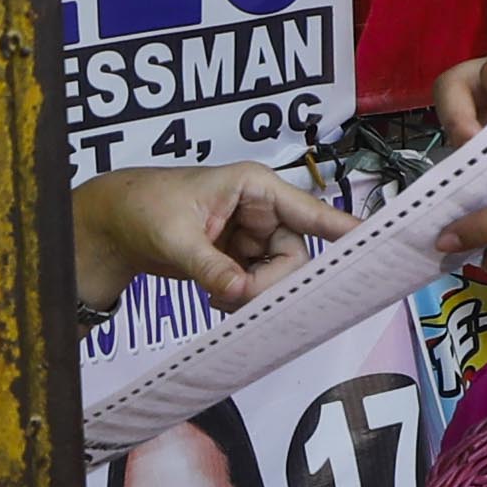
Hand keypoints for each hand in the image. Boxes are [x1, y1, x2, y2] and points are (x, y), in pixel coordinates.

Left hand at [68, 161, 350, 304]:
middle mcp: (261, 210)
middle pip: (295, 257)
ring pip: (279, 277)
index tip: (372, 243)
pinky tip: (215, 295)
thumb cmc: (143, 207)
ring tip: (215, 294)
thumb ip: (209, 266)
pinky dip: (241, 299)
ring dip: (253, 295)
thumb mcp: (174, 237)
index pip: (309, 210)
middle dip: (270, 283)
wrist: (114, 223)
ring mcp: (252, 237)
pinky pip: (259, 287)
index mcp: (253, 187)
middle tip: (235, 295)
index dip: (341, 229)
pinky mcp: (241, 258)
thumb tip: (239, 293)